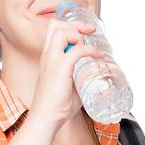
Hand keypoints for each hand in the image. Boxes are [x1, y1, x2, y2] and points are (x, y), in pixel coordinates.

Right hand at [28, 16, 104, 131]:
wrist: (45, 120)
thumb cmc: (56, 107)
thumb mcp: (70, 87)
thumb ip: (80, 80)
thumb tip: (99, 82)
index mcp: (47, 57)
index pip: (54, 29)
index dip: (71, 25)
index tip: (86, 31)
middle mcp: (48, 55)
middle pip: (56, 25)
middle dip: (76, 24)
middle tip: (90, 32)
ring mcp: (52, 61)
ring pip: (63, 32)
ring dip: (78, 35)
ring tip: (89, 48)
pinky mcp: (60, 70)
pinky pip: (76, 51)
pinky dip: (90, 50)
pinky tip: (97, 57)